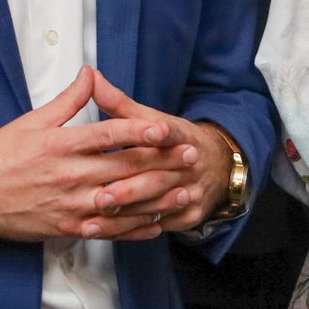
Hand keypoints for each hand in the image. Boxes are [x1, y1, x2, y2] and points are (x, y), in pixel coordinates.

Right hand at [0, 67, 202, 244]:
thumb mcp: (32, 120)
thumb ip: (67, 100)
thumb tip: (88, 73)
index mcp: (62, 144)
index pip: (109, 135)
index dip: (140, 131)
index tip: (165, 128)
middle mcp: (70, 175)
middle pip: (124, 168)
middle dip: (161, 162)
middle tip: (189, 156)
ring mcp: (71, 205)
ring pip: (123, 202)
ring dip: (157, 198)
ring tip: (184, 191)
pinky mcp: (68, 228)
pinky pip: (108, 231)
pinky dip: (134, 229)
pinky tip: (156, 224)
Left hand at [88, 71, 233, 232]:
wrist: (217, 167)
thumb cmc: (174, 141)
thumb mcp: (153, 119)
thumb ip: (120, 103)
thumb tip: (90, 76)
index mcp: (182, 136)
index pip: (172, 132)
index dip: (160, 132)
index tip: (153, 131)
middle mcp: (190, 166)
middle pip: (159, 176)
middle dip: (130, 187)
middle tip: (102, 193)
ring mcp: (191, 193)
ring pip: (156, 206)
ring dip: (125, 215)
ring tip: (94, 218)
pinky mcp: (188, 217)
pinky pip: (158, 226)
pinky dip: (131, 231)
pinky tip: (107, 232)